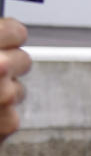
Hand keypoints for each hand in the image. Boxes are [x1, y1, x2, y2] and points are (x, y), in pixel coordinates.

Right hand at [0, 18, 30, 142]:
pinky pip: (12, 116)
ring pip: (18, 91)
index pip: (18, 31)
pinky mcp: (9, 124)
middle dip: (8, 68)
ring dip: (2, 95)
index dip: (8, 37)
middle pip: (23, 61)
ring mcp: (5, 96)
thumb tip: (8, 32)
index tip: (4, 42)